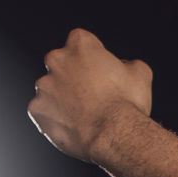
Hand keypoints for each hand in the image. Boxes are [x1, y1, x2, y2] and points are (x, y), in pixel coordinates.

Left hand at [28, 29, 152, 159]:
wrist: (113, 135)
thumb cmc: (127, 104)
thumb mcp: (140, 74)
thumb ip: (127, 64)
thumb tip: (124, 67)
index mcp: (81, 44)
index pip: (81, 41)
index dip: (92, 57)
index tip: (99, 71)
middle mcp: (57, 60)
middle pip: (61, 63)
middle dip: (72, 75)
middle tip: (90, 94)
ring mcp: (44, 85)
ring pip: (50, 88)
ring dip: (61, 98)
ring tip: (82, 115)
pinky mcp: (36, 109)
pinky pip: (42, 111)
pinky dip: (53, 117)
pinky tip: (71, 126)